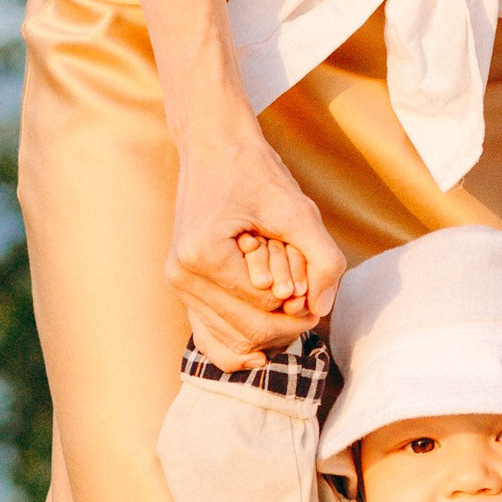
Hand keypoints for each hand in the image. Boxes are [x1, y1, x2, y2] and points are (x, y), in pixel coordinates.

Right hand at [167, 128, 345, 364]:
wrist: (215, 149)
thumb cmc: (255, 173)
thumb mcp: (299, 209)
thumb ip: (323, 259)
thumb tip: (322, 309)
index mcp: (202, 256)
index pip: (266, 308)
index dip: (300, 299)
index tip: (307, 268)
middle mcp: (181, 276)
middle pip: (250, 332)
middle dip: (288, 320)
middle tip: (308, 293)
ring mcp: (179, 285)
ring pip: (233, 342)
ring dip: (269, 327)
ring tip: (286, 293)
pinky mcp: (184, 288)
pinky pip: (210, 338)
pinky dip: (240, 346)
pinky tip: (263, 351)